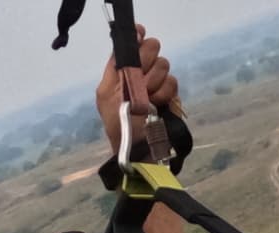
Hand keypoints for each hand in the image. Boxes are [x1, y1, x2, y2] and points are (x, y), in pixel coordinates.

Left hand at [95, 25, 181, 147]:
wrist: (139, 151)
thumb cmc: (118, 126)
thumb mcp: (106, 95)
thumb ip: (114, 67)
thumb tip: (126, 44)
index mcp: (123, 70)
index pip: (132, 42)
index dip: (137, 36)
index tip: (140, 35)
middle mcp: (141, 72)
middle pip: (151, 47)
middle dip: (146, 60)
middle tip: (140, 77)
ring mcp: (157, 83)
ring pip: (163, 64)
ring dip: (154, 80)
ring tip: (148, 98)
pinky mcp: (171, 95)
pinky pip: (173, 81)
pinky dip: (165, 92)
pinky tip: (158, 104)